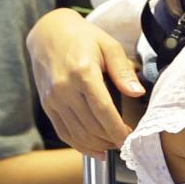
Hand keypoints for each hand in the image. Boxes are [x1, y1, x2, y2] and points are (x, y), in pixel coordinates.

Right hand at [28, 7, 144, 154]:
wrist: (48, 33)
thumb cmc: (82, 38)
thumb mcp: (109, 46)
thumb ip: (123, 72)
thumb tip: (137, 93)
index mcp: (82, 73)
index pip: (103, 110)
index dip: (118, 129)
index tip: (130, 139)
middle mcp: (64, 88)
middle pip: (91, 126)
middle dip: (111, 139)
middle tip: (126, 143)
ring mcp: (53, 98)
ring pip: (77, 133)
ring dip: (97, 145)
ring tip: (113, 146)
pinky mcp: (47, 105)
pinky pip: (63, 132)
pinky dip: (79, 145)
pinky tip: (94, 150)